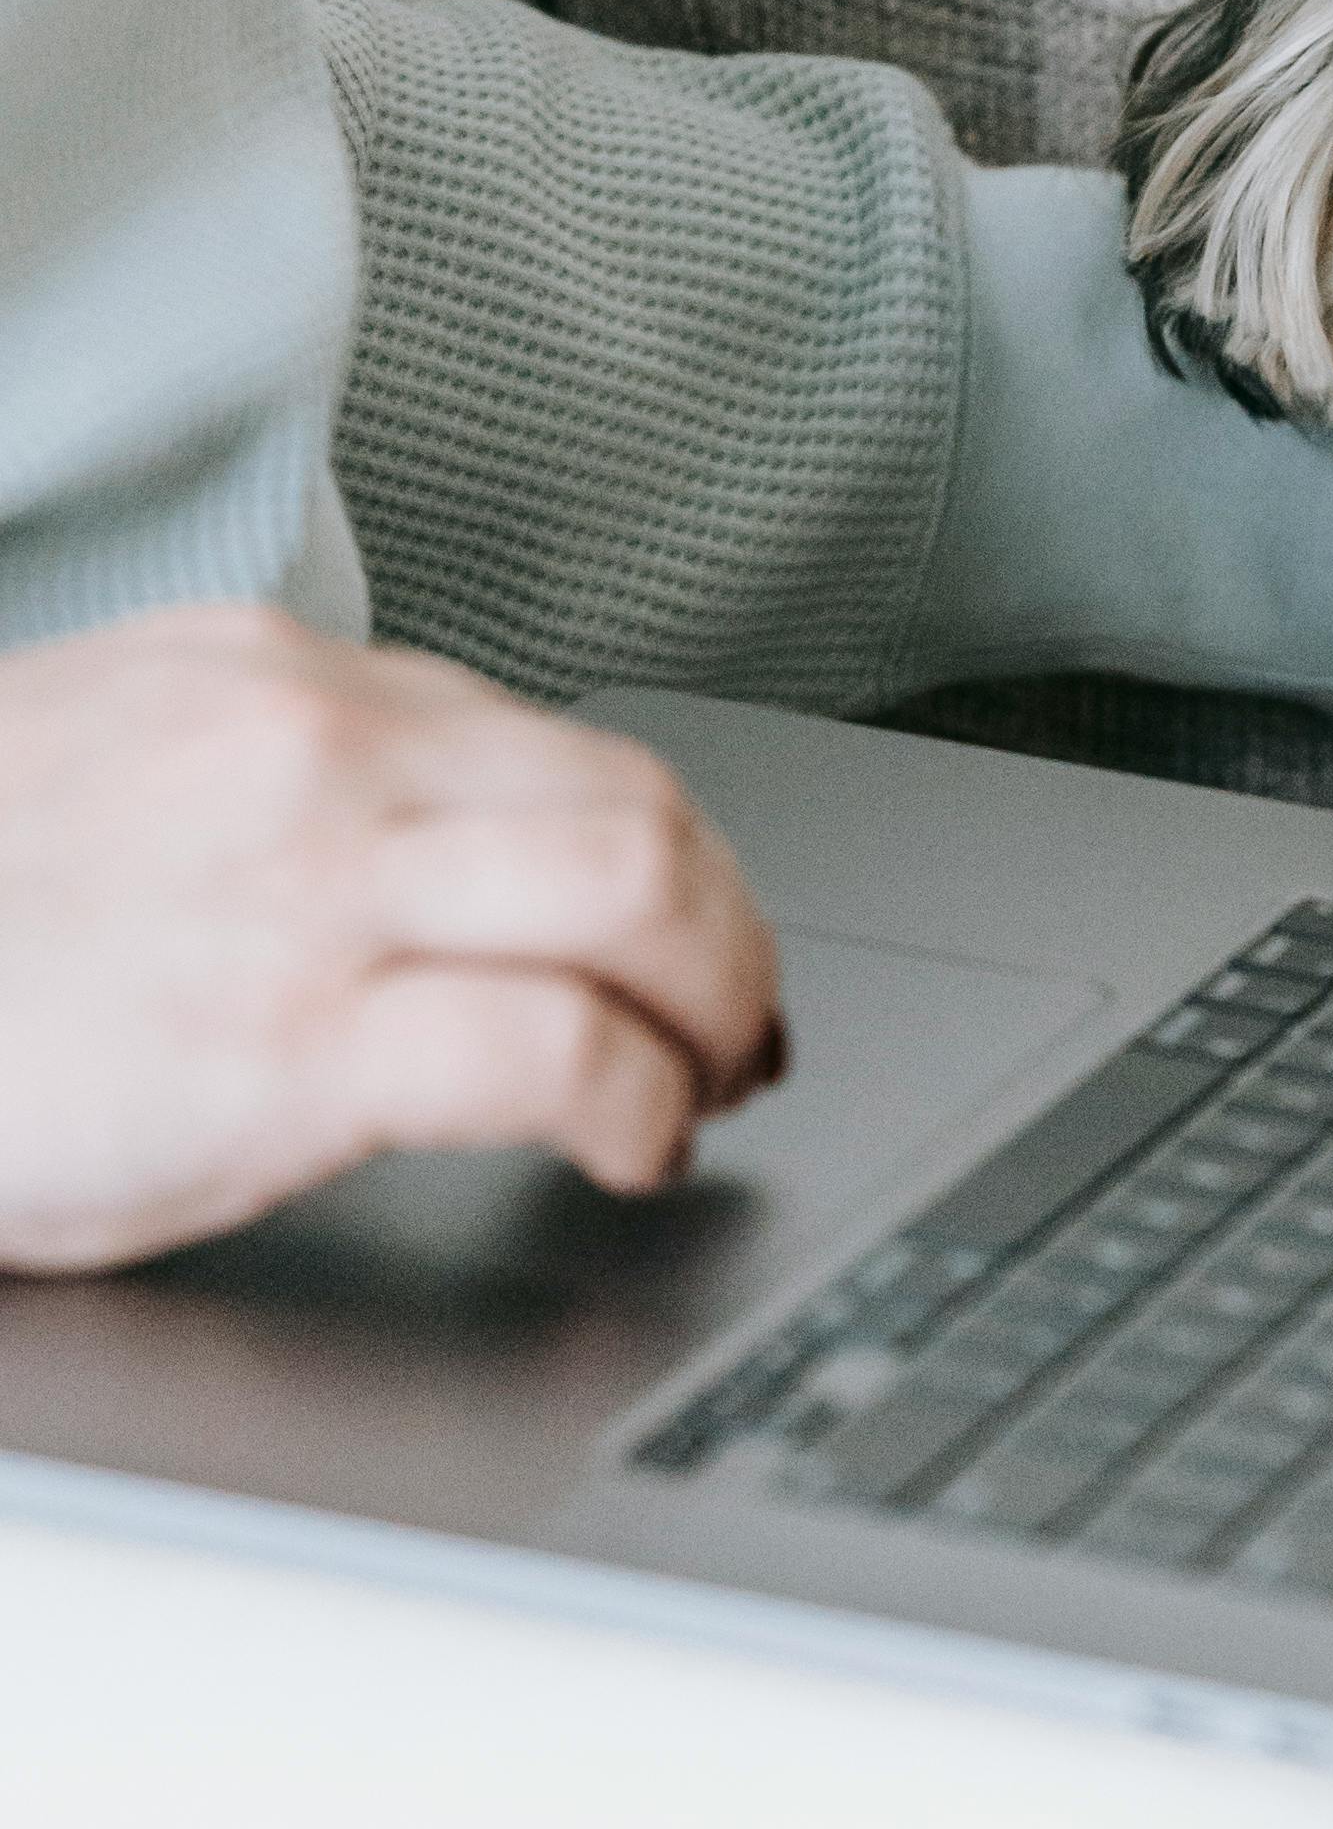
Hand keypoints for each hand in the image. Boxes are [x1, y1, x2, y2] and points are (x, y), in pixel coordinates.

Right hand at [0, 608, 786, 1272]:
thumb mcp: (96, 781)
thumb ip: (256, 789)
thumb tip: (408, 861)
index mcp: (263, 681)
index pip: (544, 744)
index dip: (656, 855)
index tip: (685, 935)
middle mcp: (309, 752)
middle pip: (634, 804)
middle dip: (729, 927)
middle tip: (740, 1023)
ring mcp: (310, 889)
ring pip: (638, 893)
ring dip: (717, 1000)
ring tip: (711, 1080)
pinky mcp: (295, 1042)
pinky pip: (559, 1050)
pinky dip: (641, 1102)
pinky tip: (639, 1147)